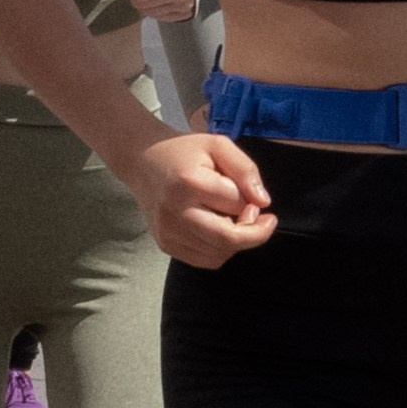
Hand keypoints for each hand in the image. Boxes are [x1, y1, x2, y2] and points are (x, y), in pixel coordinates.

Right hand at [126, 128, 276, 268]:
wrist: (143, 162)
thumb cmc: (185, 153)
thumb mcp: (219, 146)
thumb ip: (246, 170)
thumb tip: (263, 202)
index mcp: (188, 182)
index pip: (237, 204)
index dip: (252, 200)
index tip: (251, 193)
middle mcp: (175, 212)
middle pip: (228, 239)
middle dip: (254, 232)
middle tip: (254, 214)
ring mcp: (168, 232)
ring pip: (220, 253)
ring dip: (236, 240)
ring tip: (231, 217)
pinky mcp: (166, 245)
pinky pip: (206, 260)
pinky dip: (221, 249)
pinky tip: (218, 229)